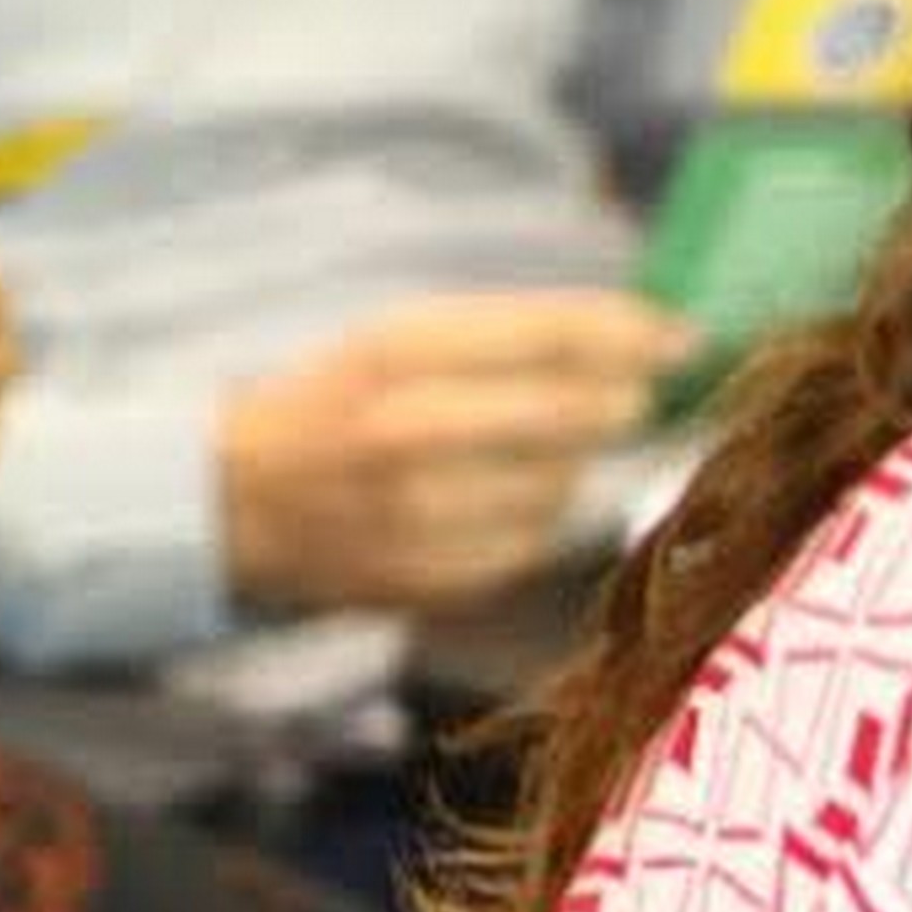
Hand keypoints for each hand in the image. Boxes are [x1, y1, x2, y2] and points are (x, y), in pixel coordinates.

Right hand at [216, 291, 687, 613]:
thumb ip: (503, 335)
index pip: (547, 335)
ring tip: (529, 450)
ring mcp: (419, 515)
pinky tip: (495, 501)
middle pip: (572, 414)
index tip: (684, 336)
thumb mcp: (388, 341)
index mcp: (393, 354)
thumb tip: (642, 333)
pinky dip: (531, 519)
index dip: (632, 333)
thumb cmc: (323, 404)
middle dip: (619, 401)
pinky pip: (528, 545)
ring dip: (569, 465)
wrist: (227, 501)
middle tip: (632, 395)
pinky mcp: (429, 577)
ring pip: (560, 487)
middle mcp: (409, 433)